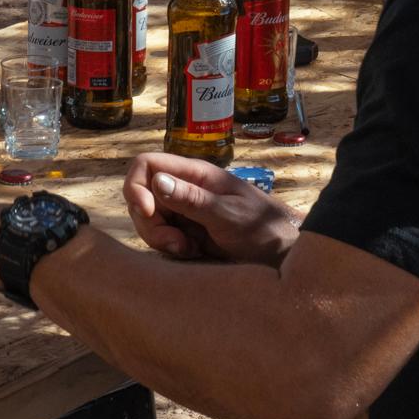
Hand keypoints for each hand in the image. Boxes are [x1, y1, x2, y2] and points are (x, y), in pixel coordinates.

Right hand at [123, 153, 299, 266]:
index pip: (146, 165)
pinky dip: (169, 248)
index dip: (136, 186)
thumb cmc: (262, 227)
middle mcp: (184, 188)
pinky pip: (161, 237)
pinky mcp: (186, 232)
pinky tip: (192, 253)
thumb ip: (193, 200)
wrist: (283, 253)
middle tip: (176, 244)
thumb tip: (157, 181)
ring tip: (189, 249)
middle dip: (149, 223)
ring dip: (160, 239)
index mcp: (194, 174)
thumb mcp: (228, 215)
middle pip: (141, 197)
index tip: (147, 213)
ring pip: (148, 220)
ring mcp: (183, 210)